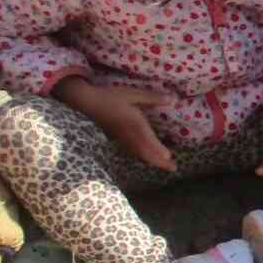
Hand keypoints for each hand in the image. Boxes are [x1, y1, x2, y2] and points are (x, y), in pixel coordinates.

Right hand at [56, 77, 175, 172]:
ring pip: (139, 154)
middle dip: (159, 161)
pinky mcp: (118, 139)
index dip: (157, 149)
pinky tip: (146, 159)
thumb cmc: (111, 96)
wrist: (89, 103)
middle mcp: (129, 134)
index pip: (148, 139)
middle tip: (173, 168)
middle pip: (145, 151)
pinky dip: (142, 157)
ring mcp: (122, 138)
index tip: (168, 156)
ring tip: (164, 166)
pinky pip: (132, 152)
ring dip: (152, 161)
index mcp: (134, 123)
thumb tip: (173, 99)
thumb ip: (152, 98)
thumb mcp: (132, 94)